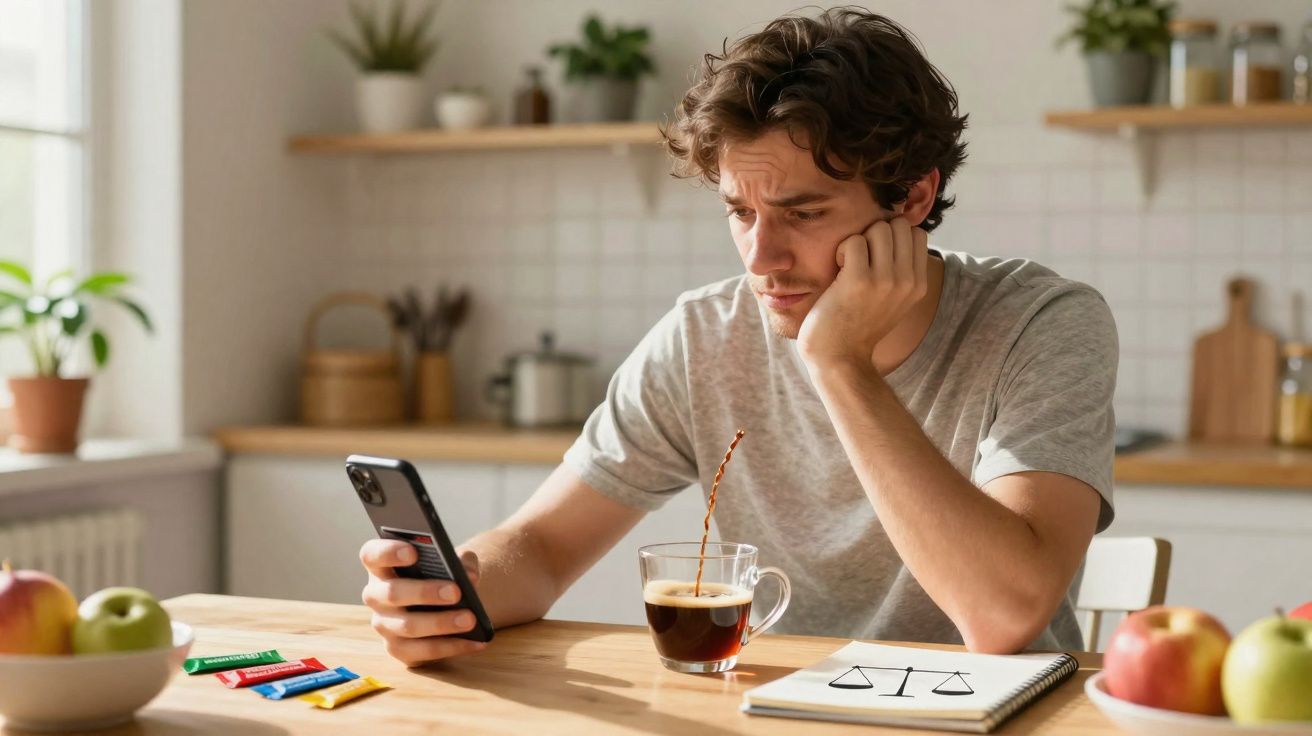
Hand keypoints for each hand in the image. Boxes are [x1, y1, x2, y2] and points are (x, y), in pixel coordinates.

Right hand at [359, 539, 487, 665]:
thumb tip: (470, 577)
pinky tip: (475, 641)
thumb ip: (462, 562)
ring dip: (441, 623)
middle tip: (456, 592)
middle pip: (392, 593)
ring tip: (470, 619)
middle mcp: (376, 595)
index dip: (388, 552)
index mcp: (381, 566)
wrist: (446, 603)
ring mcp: (384, 624)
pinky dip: (452, 647)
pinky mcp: (398, 649)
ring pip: (408, 626)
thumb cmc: (442, 575)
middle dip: (425, 592)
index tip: (413, 552)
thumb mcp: (452, 562)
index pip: (372, 555)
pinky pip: (422, 651)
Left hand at [797, 216, 928, 370]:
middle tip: (861, 258)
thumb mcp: (893, 301)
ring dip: (859, 240)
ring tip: (849, 264)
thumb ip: (902, 271)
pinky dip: (843, 249)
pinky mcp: (859, 281)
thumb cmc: (857, 325)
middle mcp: (907, 282)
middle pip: (898, 225)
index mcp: (918, 285)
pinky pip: (854, 240)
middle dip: (876, 234)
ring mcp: (885, 281)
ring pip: (878, 228)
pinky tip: (838, 270)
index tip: (876, 255)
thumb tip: (900, 229)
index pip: (916, 234)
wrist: (838, 358)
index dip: (893, 235)